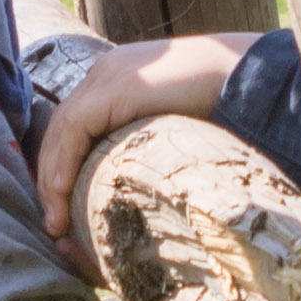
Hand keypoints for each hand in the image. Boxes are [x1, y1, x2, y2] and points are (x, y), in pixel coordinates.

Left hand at [31, 33, 253, 245]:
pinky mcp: (117, 87)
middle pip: (62, 130)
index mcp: (118, 81)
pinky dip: (64, 162)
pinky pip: (75, 128)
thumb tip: (140, 190)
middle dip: (51, 179)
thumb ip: (149, 146)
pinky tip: (63, 193)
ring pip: (62, 130)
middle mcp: (106, 74)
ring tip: (57, 223)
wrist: (250, 77)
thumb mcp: (175, 130)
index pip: (74, 127)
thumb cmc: (226, 107)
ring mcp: (109, 76)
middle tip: (54, 226)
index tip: (64, 211)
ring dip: (52, 180)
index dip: (62, 169)